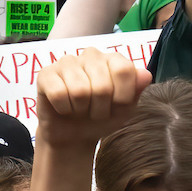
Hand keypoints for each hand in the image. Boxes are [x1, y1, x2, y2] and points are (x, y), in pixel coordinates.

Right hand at [35, 48, 151, 146]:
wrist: (75, 135)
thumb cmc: (103, 118)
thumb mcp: (126, 109)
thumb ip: (136, 91)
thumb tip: (146, 74)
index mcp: (113, 60)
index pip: (124, 70)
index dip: (123, 95)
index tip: (118, 105)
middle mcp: (91, 55)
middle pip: (102, 85)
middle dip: (101, 107)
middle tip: (96, 110)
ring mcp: (67, 61)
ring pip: (80, 91)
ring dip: (83, 109)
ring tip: (81, 109)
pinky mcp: (45, 74)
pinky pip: (59, 94)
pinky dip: (64, 108)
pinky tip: (64, 107)